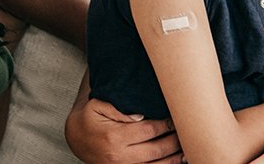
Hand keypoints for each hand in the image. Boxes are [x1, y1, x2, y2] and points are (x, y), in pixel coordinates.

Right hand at [65, 96, 180, 163]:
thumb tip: (142, 115)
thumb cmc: (90, 119)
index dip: (165, 124)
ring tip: (186, 149)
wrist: (77, 139)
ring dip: (174, 159)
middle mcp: (119, 157)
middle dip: (175, 141)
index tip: (174, 118)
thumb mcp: (98, 106)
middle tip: (186, 131)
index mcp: (114, 137)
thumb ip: (120, 109)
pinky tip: (176, 161)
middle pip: (157, 150)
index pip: (149, 131)